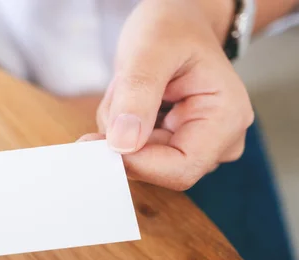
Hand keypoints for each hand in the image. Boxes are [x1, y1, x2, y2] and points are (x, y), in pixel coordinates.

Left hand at [81, 0, 253, 190]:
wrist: (176, 22)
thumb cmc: (172, 28)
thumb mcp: (151, 50)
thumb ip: (137, 95)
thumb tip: (123, 144)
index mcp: (226, 119)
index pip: (180, 170)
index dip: (136, 162)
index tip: (100, 139)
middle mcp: (218, 140)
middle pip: (155, 166)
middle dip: (124, 133)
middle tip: (121, 90)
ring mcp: (197, 144)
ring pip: (138, 157)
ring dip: (119, 125)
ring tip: (129, 86)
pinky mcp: (174, 143)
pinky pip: (133, 149)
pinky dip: (120, 125)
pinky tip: (130, 97)